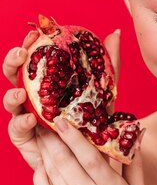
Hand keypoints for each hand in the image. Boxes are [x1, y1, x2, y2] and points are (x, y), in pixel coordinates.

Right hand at [2, 28, 120, 170]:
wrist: (96, 151)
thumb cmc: (96, 117)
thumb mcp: (104, 87)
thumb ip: (109, 62)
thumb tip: (116, 33)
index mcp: (47, 80)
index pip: (33, 57)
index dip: (30, 44)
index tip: (34, 33)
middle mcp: (33, 96)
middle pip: (14, 75)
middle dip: (13, 62)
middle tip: (21, 55)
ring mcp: (27, 116)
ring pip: (11, 102)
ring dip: (12, 95)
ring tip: (21, 93)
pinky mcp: (26, 138)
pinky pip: (17, 130)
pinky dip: (21, 123)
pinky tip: (31, 120)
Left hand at [33, 117, 150, 184]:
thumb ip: (134, 163)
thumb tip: (136, 135)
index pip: (89, 157)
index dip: (73, 136)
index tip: (62, 119)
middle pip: (67, 164)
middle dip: (53, 140)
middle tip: (43, 121)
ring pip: (55, 179)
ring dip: (45, 155)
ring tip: (40, 138)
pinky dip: (41, 182)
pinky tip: (40, 168)